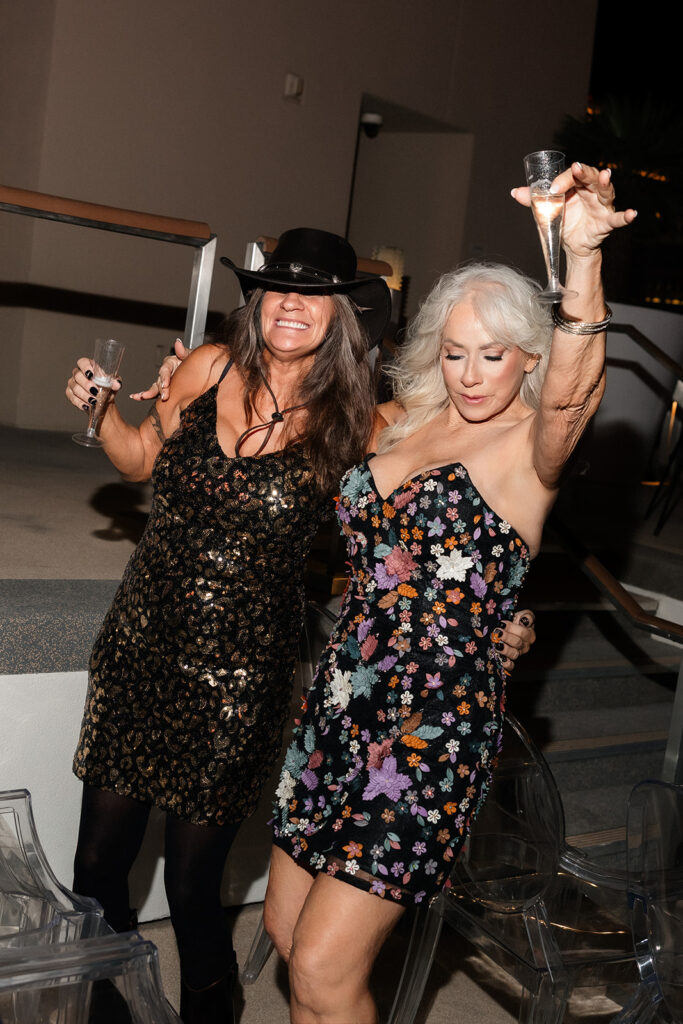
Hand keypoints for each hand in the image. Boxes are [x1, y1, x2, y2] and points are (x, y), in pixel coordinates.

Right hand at [66, 357, 120, 413]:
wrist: (104, 401)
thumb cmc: (108, 388)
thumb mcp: (113, 384)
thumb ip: (115, 382)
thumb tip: (117, 384)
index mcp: (89, 366)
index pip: (82, 362)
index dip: (85, 367)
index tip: (91, 375)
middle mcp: (78, 373)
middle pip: (77, 375)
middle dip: (86, 384)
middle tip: (95, 391)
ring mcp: (73, 383)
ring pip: (74, 387)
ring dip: (84, 395)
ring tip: (94, 401)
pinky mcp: (70, 393)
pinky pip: (72, 397)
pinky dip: (80, 402)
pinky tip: (87, 406)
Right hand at [129, 338, 188, 400]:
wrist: (199, 370)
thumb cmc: (193, 362)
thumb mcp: (190, 355)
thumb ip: (183, 351)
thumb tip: (178, 343)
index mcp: (170, 363)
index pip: (166, 370)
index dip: (165, 377)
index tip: (166, 384)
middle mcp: (165, 371)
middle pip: (160, 380)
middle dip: (161, 389)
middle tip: (164, 396)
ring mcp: (164, 380)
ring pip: (155, 387)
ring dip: (148, 392)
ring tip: (142, 396)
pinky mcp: (164, 388)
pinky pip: (154, 392)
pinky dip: (146, 395)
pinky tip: (136, 397)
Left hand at [493, 609, 535, 672]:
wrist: (505, 627)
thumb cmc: (514, 619)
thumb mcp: (522, 614)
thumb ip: (527, 616)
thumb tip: (525, 621)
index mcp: (529, 634)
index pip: (523, 633)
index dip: (512, 628)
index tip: (502, 623)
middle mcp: (525, 645)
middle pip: (517, 643)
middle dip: (506, 637)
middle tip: (496, 632)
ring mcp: (518, 653)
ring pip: (514, 654)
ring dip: (505, 649)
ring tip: (496, 644)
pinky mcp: (511, 661)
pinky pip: (511, 666)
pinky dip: (507, 664)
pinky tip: (502, 661)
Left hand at [512, 162, 636, 258]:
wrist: (571, 246)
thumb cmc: (564, 222)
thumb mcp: (547, 212)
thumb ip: (534, 202)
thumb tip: (515, 192)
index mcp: (577, 187)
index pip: (573, 175)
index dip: (564, 179)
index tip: (552, 189)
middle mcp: (591, 192)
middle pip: (591, 177)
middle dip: (584, 172)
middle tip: (577, 169)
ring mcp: (601, 206)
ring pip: (605, 191)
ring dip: (605, 183)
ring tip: (605, 176)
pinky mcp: (606, 222)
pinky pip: (617, 218)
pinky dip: (625, 216)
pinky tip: (632, 214)